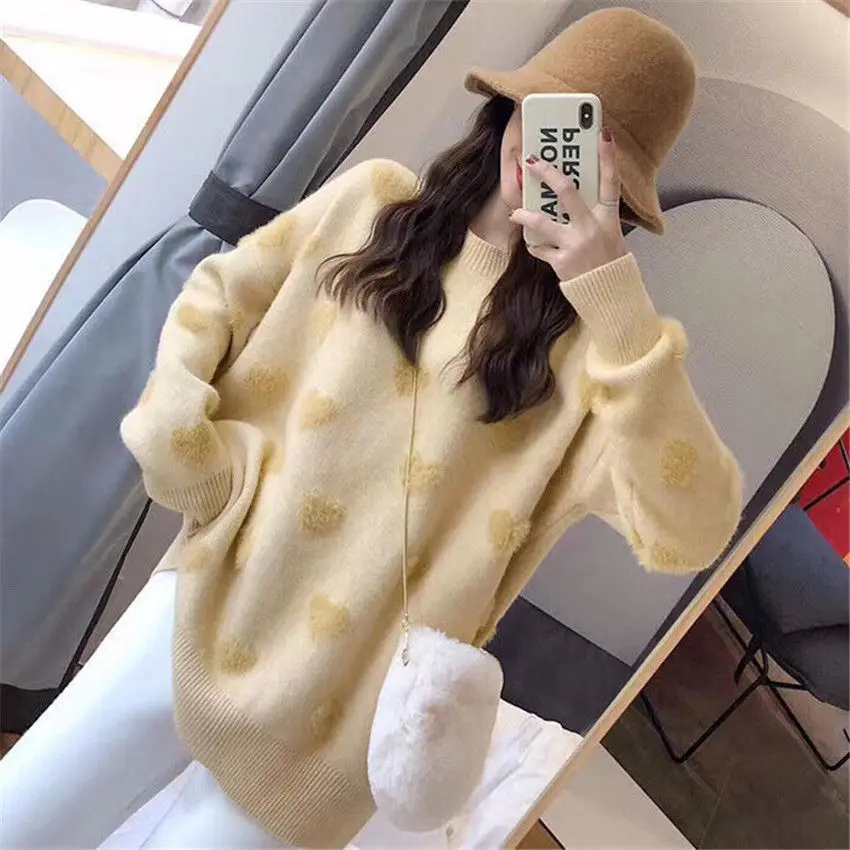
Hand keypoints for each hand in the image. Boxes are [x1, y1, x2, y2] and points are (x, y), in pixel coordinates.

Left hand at [509, 128, 627, 282]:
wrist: (609, 295)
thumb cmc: (608, 262)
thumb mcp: (610, 234)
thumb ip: (594, 216)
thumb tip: (572, 197)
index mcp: (608, 218)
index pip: (611, 182)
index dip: (608, 158)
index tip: (603, 133)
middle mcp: (592, 228)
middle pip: (567, 192)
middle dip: (548, 173)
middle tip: (532, 162)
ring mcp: (575, 244)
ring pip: (542, 222)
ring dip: (525, 214)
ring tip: (515, 212)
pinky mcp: (561, 261)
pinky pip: (539, 248)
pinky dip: (534, 245)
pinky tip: (532, 243)